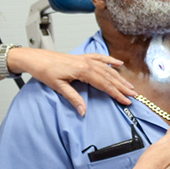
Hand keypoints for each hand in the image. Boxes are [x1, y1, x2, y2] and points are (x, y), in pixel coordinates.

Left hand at [12, 49, 135, 115]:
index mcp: (83, 71)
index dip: (116, 94)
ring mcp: (85, 59)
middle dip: (122, 87)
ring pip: (107, 69)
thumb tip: (83, 111)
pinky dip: (110, 60)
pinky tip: (118, 63)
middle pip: (109, 77)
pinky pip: (100, 58)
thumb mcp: (58, 87)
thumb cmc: (45, 71)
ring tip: (129, 85)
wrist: (36, 58)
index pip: (104, 84)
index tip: (126, 101)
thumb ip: (73, 98)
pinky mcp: (82, 57)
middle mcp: (87, 63)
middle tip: (133, 95)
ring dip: (119, 77)